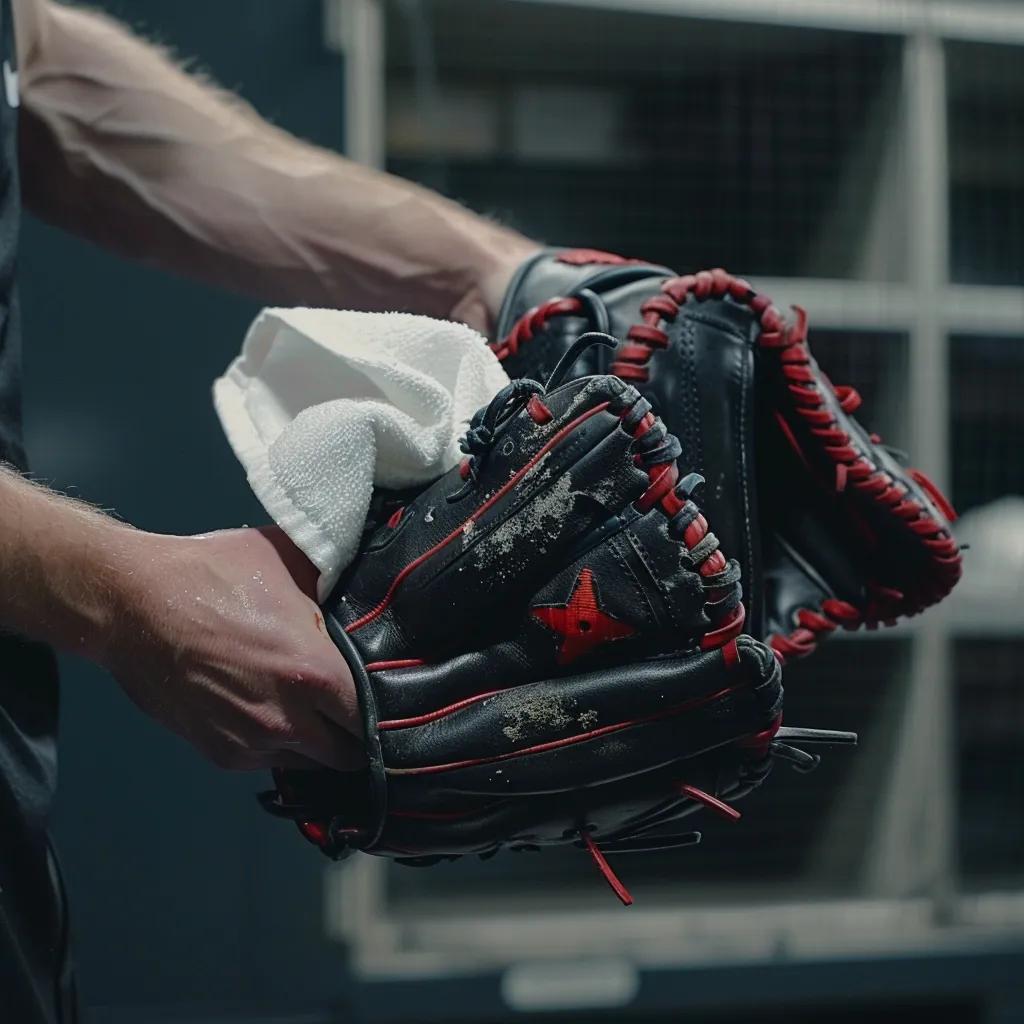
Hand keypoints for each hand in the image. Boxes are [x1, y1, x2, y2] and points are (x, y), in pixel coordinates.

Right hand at [101, 525, 363, 770]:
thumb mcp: (289, 562)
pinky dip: (278, 745)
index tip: (388, 701)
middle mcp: (286, 718)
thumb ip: (335, 581)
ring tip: (314, 713)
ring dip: (316, 744)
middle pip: (347, 754)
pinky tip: (274, 713)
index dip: (385, 711)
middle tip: (355, 713)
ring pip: (308, 762)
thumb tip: (366, 582)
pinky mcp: (220, 752)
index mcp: (313, 672)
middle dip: (356, 736)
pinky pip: (268, 760)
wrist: (132, 602)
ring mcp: (251, 741)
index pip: (374, 717)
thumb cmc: (210, 575)